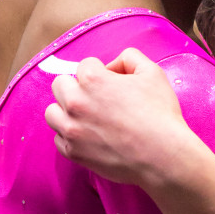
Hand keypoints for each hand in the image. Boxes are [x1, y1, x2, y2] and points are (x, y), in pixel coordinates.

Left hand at [45, 48, 189, 185]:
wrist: (162, 155)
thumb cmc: (159, 114)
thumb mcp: (152, 73)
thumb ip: (130, 57)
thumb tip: (114, 66)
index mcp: (92, 80)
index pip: (85, 65)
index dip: (102, 71)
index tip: (113, 83)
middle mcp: (75, 103)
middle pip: (60, 85)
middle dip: (77, 86)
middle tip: (97, 97)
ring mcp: (71, 130)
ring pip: (52, 112)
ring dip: (66, 110)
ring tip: (87, 116)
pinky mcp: (74, 152)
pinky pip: (58, 139)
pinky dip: (70, 135)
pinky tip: (89, 135)